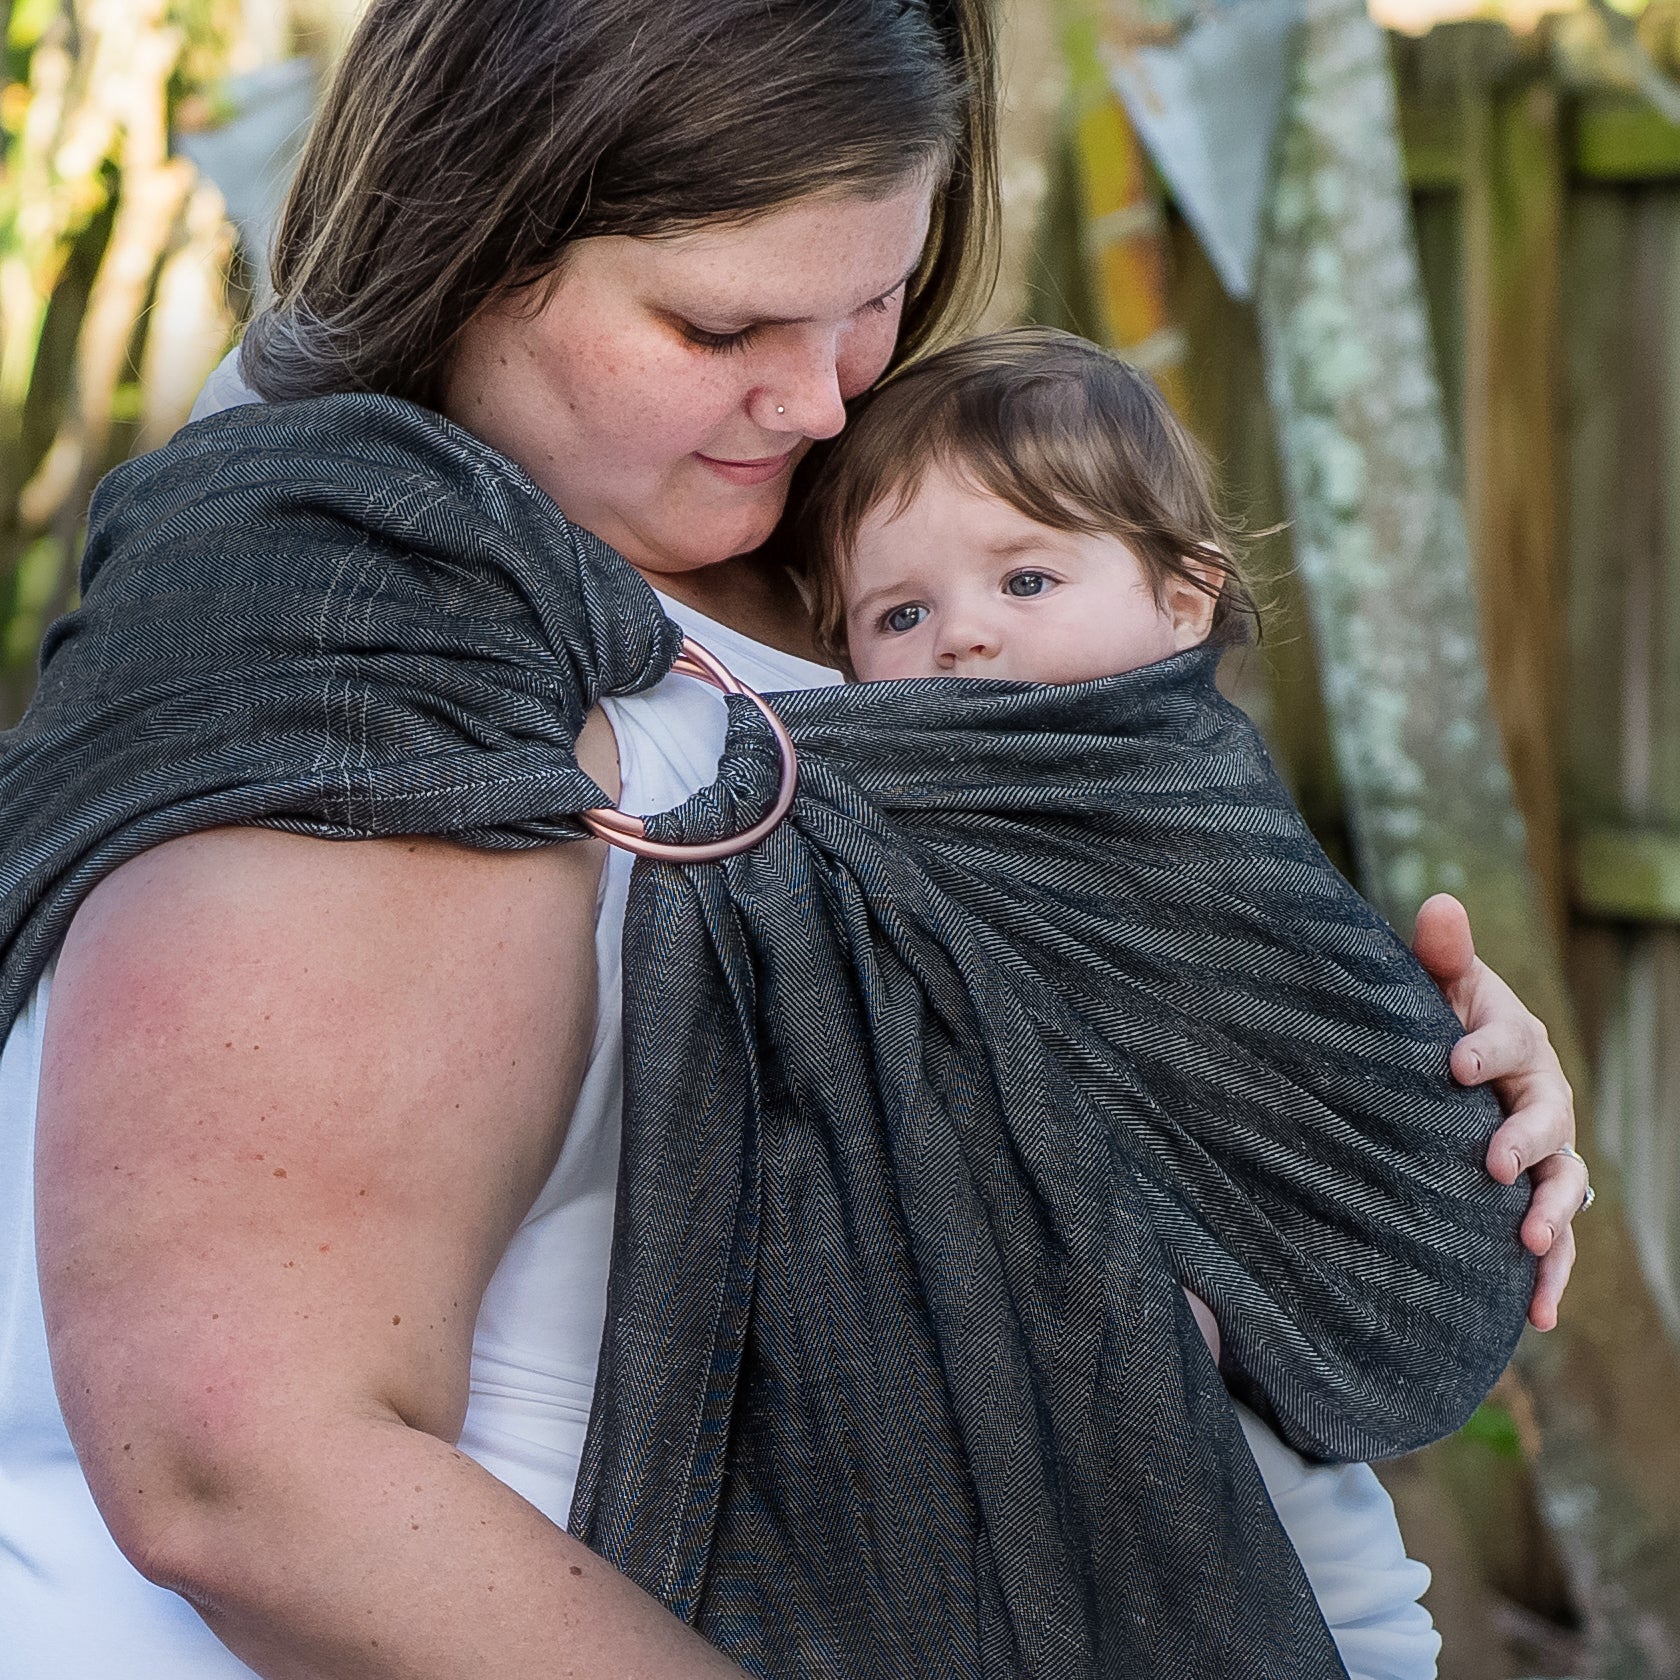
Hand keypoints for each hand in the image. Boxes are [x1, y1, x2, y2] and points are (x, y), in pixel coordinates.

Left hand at [1411, 893, 1584, 1331]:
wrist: (1447, 1075)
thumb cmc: (1438, 1023)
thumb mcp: (1437, 988)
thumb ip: (1442, 954)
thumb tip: (1441, 904)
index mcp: (1516, 1041)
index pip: (1511, 1041)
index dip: (1485, 1049)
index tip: (1454, 1063)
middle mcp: (1543, 1098)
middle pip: (1550, 1118)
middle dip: (1526, 1140)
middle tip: (1494, 1163)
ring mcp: (1547, 1153)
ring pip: (1565, 1184)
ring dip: (1550, 1215)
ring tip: (1526, 1242)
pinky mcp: (1537, 1202)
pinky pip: (1556, 1242)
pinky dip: (1551, 1276)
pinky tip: (1537, 1315)